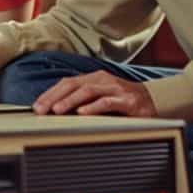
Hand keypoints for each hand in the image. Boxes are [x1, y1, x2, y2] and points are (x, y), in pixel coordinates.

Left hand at [33, 71, 156, 117]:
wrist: (156, 103)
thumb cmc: (124, 103)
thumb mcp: (100, 99)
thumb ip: (82, 102)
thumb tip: (55, 111)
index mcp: (94, 79)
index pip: (66, 83)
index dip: (49, 93)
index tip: (36, 106)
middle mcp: (103, 80)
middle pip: (73, 84)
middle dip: (54, 97)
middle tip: (40, 110)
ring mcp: (116, 89)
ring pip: (88, 91)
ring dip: (69, 101)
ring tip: (56, 110)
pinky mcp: (128, 101)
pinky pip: (108, 102)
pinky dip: (93, 107)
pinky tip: (82, 113)